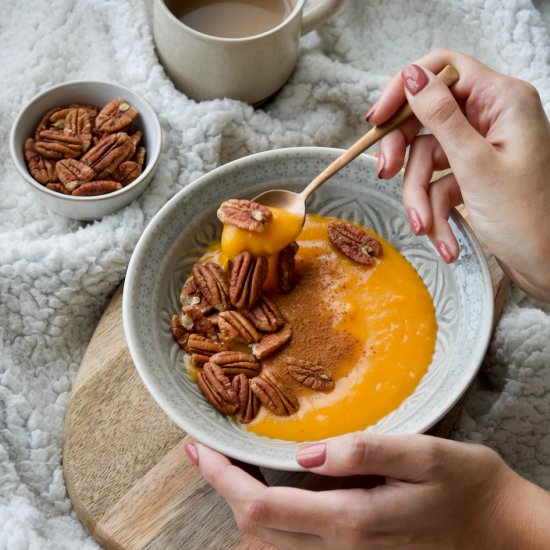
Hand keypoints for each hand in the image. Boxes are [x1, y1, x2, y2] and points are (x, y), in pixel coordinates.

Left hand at [186, 433, 549, 548]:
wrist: (503, 534)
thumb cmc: (467, 487)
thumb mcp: (424, 456)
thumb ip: (364, 453)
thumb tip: (306, 453)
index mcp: (351, 521)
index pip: (262, 508)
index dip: (222, 479)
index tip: (198, 449)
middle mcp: (342, 548)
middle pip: (257, 529)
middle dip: (225, 490)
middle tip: (210, 451)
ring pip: (272, 540)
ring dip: (244, 504)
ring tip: (233, 464)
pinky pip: (296, 541)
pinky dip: (271, 516)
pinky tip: (275, 485)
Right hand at [367, 49, 549, 301]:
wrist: (547, 267)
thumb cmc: (528, 220)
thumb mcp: (475, 166)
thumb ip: (441, 117)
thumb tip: (412, 76)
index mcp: (502, 101)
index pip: (443, 70)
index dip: (405, 88)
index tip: (377, 118)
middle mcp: (490, 118)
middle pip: (426, 119)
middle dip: (405, 155)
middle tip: (385, 174)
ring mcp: (479, 147)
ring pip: (426, 159)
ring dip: (420, 197)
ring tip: (427, 228)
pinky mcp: (471, 173)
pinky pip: (436, 183)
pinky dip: (434, 210)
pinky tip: (445, 239)